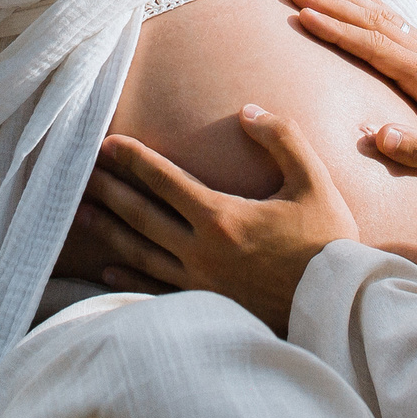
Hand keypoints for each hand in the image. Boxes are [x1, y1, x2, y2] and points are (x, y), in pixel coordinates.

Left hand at [79, 105, 357, 334]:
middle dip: (110, 189)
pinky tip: (106, 271)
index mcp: (222, 217)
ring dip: (109, 231)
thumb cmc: (328, 242)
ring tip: (81, 215)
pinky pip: (155, 289)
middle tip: (79, 172)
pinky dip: (127, 278)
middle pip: (141, 215)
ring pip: (141, 252)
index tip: (107, 143)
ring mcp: (199, 282)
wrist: (337, 306)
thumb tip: (247, 111)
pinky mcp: (205, 305)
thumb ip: (281, 138)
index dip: (134, 159)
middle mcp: (201, 250)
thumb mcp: (313, 181)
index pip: (165, 180)